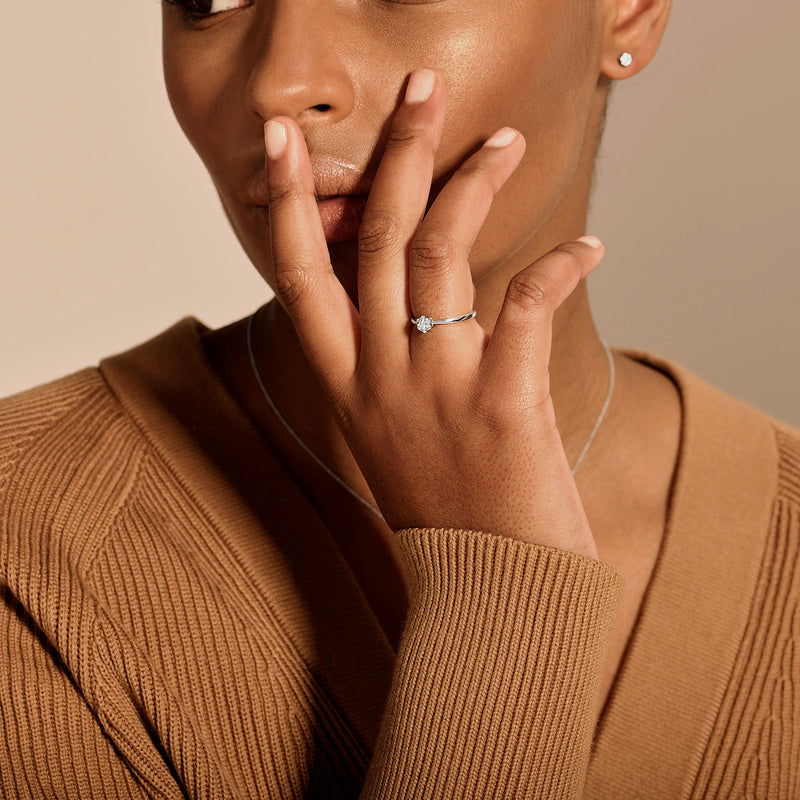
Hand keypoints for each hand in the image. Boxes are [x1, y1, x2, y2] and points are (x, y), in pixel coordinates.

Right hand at [263, 68, 604, 559]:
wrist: (489, 591)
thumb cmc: (443, 512)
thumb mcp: (388, 437)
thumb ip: (383, 369)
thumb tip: (408, 305)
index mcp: (348, 385)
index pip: (300, 276)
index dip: (287, 205)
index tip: (278, 143)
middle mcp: (381, 376)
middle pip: (377, 240)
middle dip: (397, 155)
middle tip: (424, 91)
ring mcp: (437, 386)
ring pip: (441, 253)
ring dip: (475, 186)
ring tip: (507, 143)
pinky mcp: (501, 401)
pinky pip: (525, 307)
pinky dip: (560, 266)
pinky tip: (589, 246)